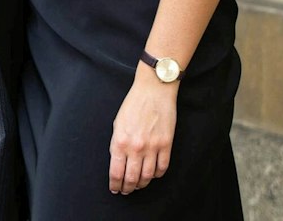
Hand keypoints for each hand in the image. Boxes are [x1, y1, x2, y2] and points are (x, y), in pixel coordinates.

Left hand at [108, 70, 175, 193]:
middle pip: (132, 178)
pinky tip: (151, 175)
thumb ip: (117, 143)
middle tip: (126, 191)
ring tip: (137, 186)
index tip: (115, 188)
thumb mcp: (117, 123)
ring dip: (141, 184)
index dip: (115, 183)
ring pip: (147, 176)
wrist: (153, 90)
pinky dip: (156, 175)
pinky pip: (162, 168)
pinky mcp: (166, 145)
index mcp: (120, 141)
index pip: (116, 171)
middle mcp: (136, 147)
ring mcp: (152, 147)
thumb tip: (117, 160)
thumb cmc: (133, 104)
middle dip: (127, 187)